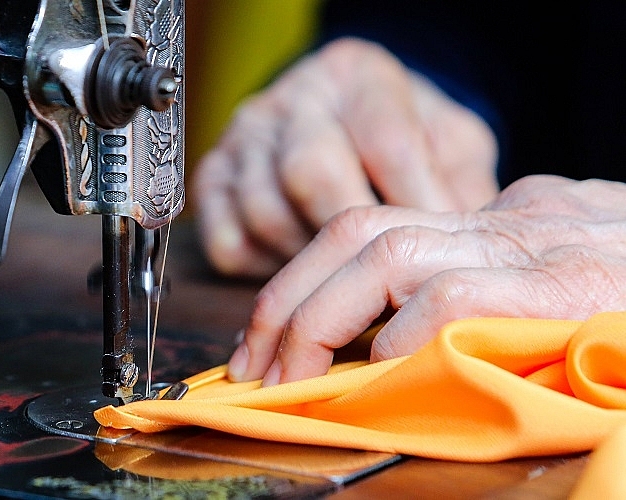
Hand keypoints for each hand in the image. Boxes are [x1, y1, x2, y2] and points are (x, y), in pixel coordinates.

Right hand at [193, 37, 498, 277]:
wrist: (341, 120)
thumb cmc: (404, 135)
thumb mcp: (449, 141)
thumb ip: (464, 183)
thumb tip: (468, 249)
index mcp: (356, 76)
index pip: (385, 140)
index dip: (416, 208)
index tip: (440, 257)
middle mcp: (292, 101)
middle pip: (312, 172)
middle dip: (354, 239)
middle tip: (388, 285)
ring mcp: (244, 140)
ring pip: (266, 212)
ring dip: (310, 260)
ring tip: (345, 284)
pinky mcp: (211, 181)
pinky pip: (229, 243)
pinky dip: (265, 270)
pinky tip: (299, 275)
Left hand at [227, 175, 625, 384]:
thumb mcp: (546, 278)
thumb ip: (475, 290)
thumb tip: (390, 340)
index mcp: (489, 221)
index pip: (367, 228)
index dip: (302, 281)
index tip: (267, 338)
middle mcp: (499, 222)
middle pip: (358, 231)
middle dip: (288, 301)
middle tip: (255, 366)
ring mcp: (527, 248)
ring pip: (387, 253)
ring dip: (322, 318)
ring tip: (293, 377)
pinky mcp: (557, 288)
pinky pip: (450, 300)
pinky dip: (399, 339)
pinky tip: (379, 374)